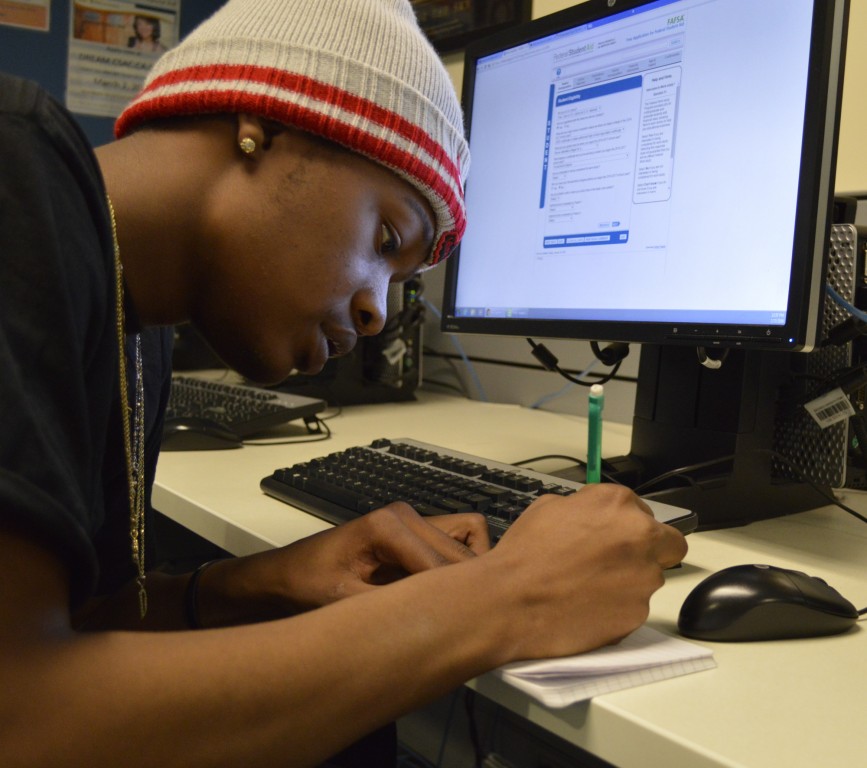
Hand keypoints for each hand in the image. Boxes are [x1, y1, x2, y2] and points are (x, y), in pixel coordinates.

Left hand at [237, 503, 489, 614]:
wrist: (284, 574)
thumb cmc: (305, 583)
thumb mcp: (344, 602)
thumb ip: (390, 608)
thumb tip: (432, 623)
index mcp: (387, 525)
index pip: (441, 563)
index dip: (454, 598)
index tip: (467, 626)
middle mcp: (405, 515)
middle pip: (463, 549)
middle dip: (466, 584)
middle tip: (469, 621)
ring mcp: (411, 520)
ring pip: (468, 538)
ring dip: (466, 571)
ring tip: (457, 605)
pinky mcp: (413, 531)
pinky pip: (455, 541)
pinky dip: (459, 564)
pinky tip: (444, 594)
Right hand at [489, 484, 686, 658]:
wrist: (511, 600)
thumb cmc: (525, 554)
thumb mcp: (548, 507)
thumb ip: (585, 507)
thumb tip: (593, 515)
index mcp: (617, 504)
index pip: (644, 511)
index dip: (627, 524)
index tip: (613, 535)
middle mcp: (639, 537)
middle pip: (668, 543)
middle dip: (651, 550)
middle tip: (620, 561)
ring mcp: (643, 578)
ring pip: (650, 577)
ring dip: (629, 580)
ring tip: (589, 587)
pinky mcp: (637, 613)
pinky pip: (634, 607)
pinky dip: (617, 607)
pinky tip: (587, 606)